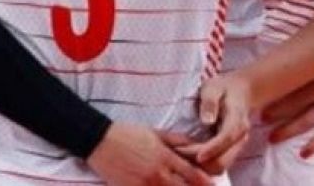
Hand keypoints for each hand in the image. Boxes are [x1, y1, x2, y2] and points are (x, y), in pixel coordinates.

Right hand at [86, 122, 211, 185]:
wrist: (99, 141)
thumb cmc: (127, 133)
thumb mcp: (155, 132)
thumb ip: (176, 140)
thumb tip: (195, 145)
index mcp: (164, 157)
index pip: (192, 174)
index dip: (205, 182)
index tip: (213, 184)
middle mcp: (157, 174)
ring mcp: (144, 185)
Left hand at [175, 73, 250, 174]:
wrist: (241, 92)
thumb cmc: (224, 88)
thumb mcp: (214, 87)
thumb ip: (210, 101)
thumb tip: (207, 120)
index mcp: (237, 121)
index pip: (226, 139)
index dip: (211, 149)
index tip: (196, 155)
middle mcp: (239, 138)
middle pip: (223, 161)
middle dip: (200, 160)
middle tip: (176, 150)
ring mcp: (235, 147)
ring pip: (219, 166)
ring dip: (199, 164)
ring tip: (179, 151)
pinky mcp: (229, 151)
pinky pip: (216, 163)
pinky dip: (201, 163)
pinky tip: (186, 151)